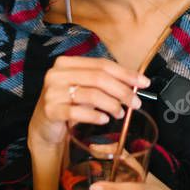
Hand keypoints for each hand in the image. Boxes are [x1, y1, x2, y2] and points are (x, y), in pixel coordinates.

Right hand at [28, 56, 149, 149]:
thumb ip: (105, 82)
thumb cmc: (69, 104)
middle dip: (122, 90)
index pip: (101, 64)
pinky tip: (104, 119)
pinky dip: (95, 116)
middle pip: (98, 78)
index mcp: (66, 63)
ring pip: (90, 94)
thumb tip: (136, 82)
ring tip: (120, 113)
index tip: (143, 83)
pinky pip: (77, 112)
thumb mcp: (85, 88)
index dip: (125, 73)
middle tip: (136, 103)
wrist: (45, 126)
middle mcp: (56, 74)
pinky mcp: (50, 110)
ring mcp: (52, 92)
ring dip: (112, 105)